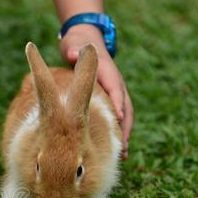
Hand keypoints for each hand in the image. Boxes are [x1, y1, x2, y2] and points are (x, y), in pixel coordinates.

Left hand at [60, 24, 132, 158]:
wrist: (84, 40)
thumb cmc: (77, 44)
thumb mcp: (73, 44)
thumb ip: (73, 49)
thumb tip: (72, 53)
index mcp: (108, 72)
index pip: (115, 89)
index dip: (118, 103)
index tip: (120, 118)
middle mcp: (115, 83)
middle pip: (125, 107)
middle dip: (125, 128)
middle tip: (124, 148)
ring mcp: (115, 92)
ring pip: (125, 116)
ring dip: (124, 135)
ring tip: (123, 156)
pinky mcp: (111, 99)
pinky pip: (117, 118)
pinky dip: (118, 134)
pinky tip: (116, 151)